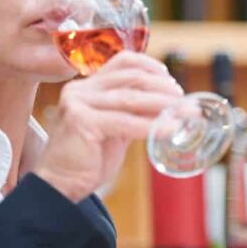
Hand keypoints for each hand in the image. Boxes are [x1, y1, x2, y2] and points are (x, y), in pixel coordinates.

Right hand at [35, 51, 182, 201]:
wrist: (61, 185)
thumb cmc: (88, 159)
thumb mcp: (115, 129)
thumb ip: (133, 113)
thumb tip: (168, 106)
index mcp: (87, 86)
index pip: (122, 62)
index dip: (149, 66)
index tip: (169, 77)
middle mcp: (80, 89)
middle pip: (130, 78)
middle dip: (163, 87)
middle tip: (184, 99)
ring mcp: (78, 103)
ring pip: (131, 98)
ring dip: (163, 105)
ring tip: (185, 112)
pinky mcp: (81, 121)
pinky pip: (125, 121)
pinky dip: (152, 125)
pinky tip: (170, 129)